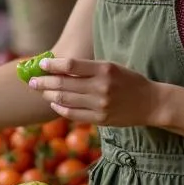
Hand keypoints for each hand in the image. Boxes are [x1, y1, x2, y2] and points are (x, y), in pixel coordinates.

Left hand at [25, 56, 162, 125]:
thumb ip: (87, 68)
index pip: (71, 65)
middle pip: (63, 84)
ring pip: (65, 100)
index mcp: (105, 69)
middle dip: (43, 82)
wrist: (151, 103)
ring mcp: (101, 105)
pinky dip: (60, 108)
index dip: (52, 65)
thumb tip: (58, 67)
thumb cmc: (128, 81)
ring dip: (49, 95)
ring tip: (41, 91)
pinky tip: (54, 103)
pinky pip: (73, 114)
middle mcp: (102, 87)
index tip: (41, 64)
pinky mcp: (101, 120)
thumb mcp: (111, 67)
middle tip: (32, 80)